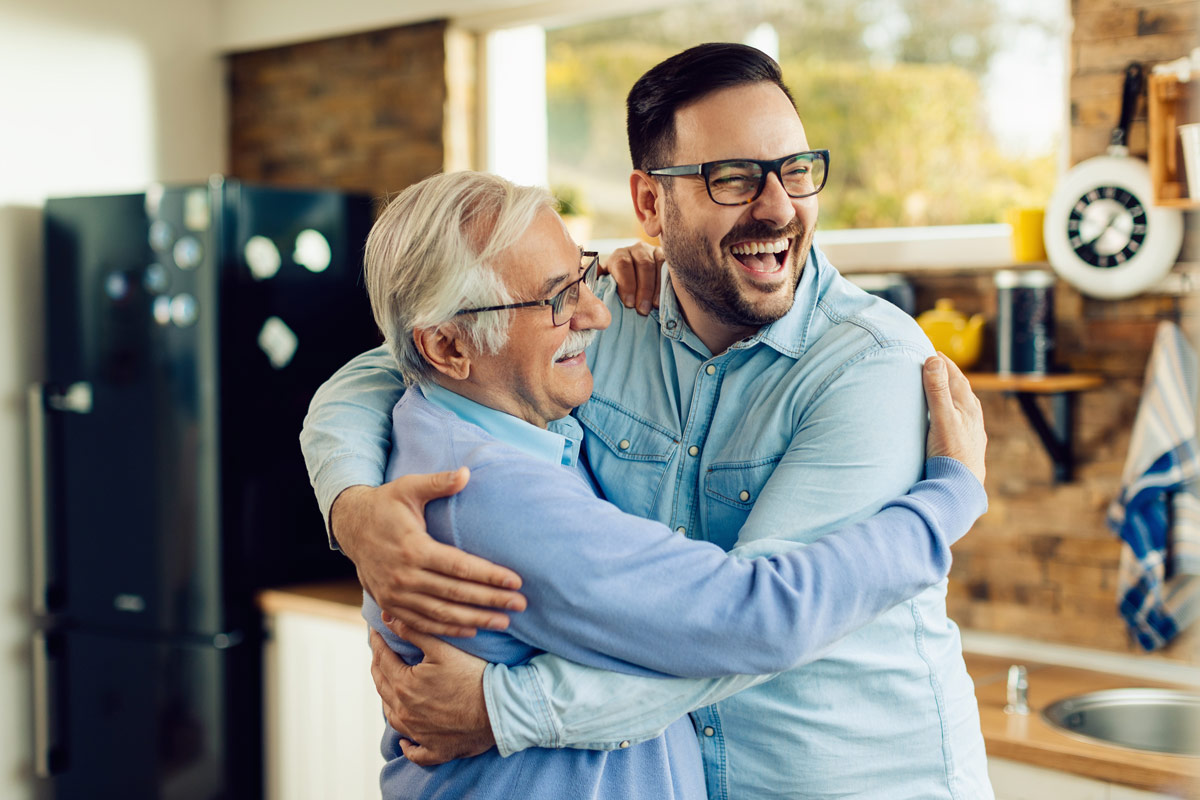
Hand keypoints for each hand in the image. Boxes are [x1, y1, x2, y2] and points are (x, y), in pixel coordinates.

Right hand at [331, 468, 526, 637]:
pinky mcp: (390, 605)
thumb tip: (466, 472)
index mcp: (413, 548)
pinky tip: (472, 630)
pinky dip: (448, 629)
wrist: (349, 526)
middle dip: (490, 600)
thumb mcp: (408, 487)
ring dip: (475, 619)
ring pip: (441, 613)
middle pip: (455, 593)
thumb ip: (438, 482)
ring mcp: (396, 594)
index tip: (516, 581)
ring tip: (504, 622)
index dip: (489, 576)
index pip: (459, 567)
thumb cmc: (385, 504)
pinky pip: (422, 623)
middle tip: (520, 605)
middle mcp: (404, 576)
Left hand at [370, 625, 494, 765]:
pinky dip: (407, 745)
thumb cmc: (473, 676)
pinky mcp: (435, 750)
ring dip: (387, 701)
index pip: (382, 659)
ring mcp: (419, 734)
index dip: (378, 643)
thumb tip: (388, 618)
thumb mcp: (442, 649)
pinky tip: (405, 740)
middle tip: (379, 654)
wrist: (499, 710)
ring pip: (392, 717)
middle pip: (383, 687)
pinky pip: (414, 752)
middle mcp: (405, 712)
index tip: (375, 631)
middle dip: (379, 667)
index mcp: (404, 685)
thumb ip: (414, 632)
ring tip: (389, 688)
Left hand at [601, 242, 664, 314]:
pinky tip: (664, 298)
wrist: (636, 284)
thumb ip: (597, 285)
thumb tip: (583, 292)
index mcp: (619, 255)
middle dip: (643, 289)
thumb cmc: (619, 289)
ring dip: (656, 288)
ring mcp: (653, 252)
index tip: (629, 304)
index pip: (623, 264)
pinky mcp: (667, 258)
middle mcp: (636, 250)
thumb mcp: (606, 285)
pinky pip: (669, 268)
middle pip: (642, 265)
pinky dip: (667, 284)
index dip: (627, 284)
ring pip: (657, 266)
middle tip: (642, 310)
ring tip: (654, 307)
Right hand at [922, 353, 986, 484]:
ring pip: (964, 404)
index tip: (931, 352)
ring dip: (953, 392)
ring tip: (943, 387)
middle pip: (961, 387)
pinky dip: (955, 410)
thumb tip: (934, 360)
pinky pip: (963, 419)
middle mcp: (973, 415)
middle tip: (935, 364)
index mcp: (966, 405)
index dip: (942, 362)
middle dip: (948, 374)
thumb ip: (937, 390)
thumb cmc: (951, 454)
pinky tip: (952, 418)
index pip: (955, 375)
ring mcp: (972, 431)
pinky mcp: (968, 445)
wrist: (961, 487)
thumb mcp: (941, 418)